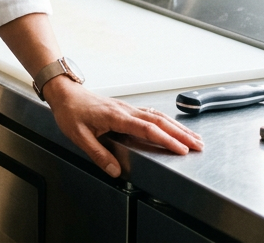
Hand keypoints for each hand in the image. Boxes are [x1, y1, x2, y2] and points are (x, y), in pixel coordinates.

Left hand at [44, 77, 203, 176]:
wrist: (64, 93)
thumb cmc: (70, 112)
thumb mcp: (78, 135)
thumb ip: (98, 153)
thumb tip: (115, 170)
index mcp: (116, 117)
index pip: (147, 129)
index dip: (166, 140)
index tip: (182, 149)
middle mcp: (125, 110)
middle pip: (159, 121)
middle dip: (181, 133)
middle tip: (199, 145)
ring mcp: (127, 108)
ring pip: (158, 116)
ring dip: (177, 126)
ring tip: (194, 138)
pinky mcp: (126, 108)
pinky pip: (150, 114)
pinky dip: (166, 121)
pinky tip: (174, 126)